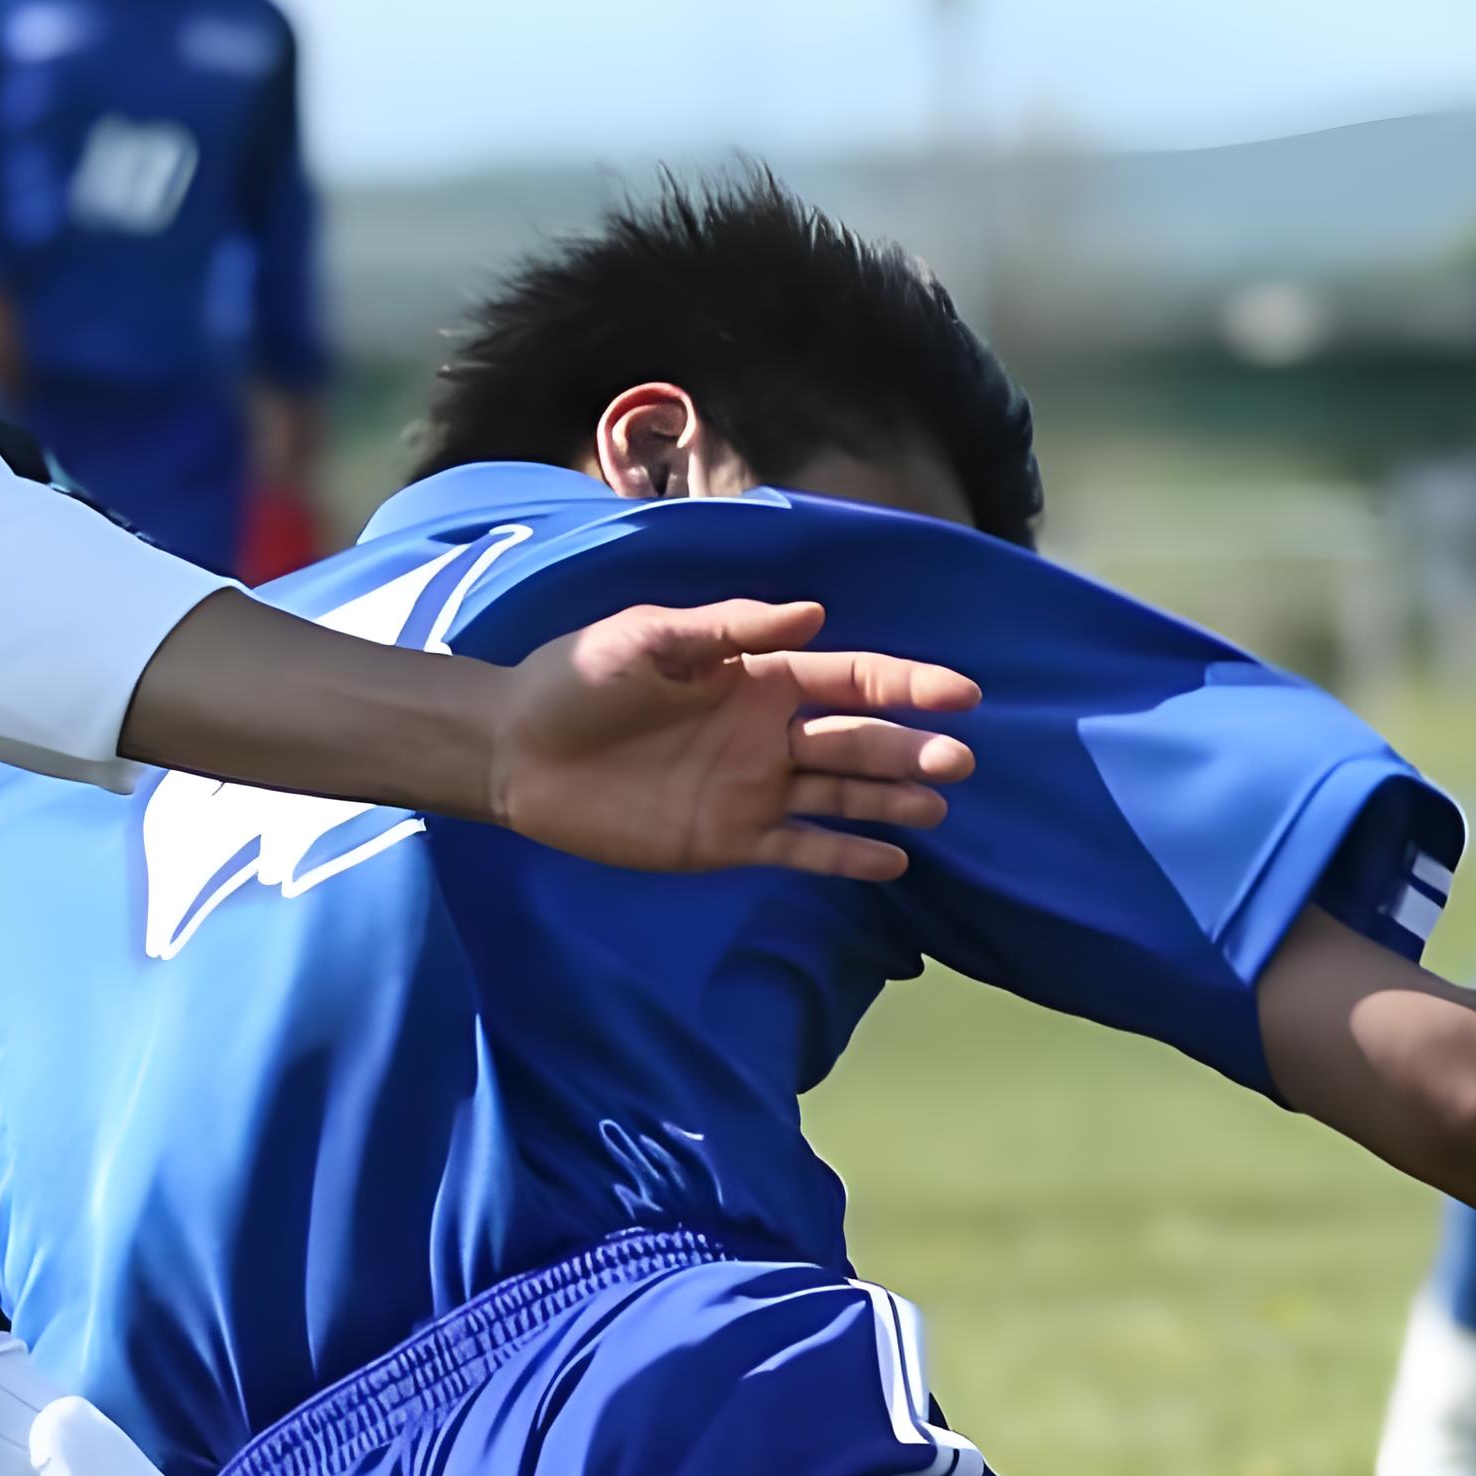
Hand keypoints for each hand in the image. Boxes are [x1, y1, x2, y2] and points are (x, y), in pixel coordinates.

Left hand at [480, 600, 981, 881]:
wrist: (514, 751)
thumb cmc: (578, 680)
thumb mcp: (647, 637)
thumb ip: (728, 627)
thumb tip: (814, 613)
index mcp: (755, 678)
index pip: (848, 679)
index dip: (906, 684)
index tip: (961, 694)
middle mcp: (768, 735)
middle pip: (856, 740)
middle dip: (909, 749)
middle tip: (957, 761)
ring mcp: (753, 791)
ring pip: (841, 796)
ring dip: (891, 800)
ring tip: (934, 807)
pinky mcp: (729, 840)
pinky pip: (802, 849)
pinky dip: (846, 856)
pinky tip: (890, 862)